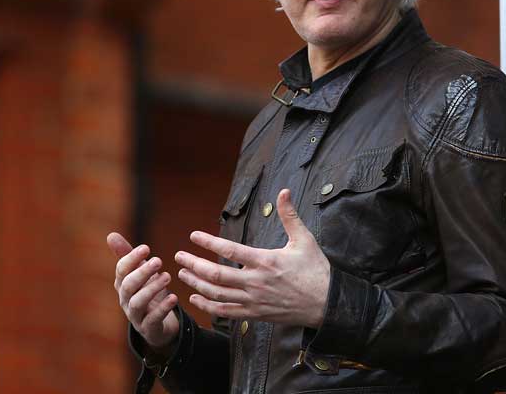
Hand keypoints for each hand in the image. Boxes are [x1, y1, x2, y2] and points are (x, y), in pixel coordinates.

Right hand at [107, 232, 179, 352]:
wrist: (156, 323)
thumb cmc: (146, 291)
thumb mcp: (139, 272)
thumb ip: (128, 255)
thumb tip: (110, 235)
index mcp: (122, 283)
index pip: (121, 270)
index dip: (132, 258)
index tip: (146, 247)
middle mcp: (125, 299)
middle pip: (128, 286)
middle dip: (142, 272)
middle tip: (159, 260)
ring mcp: (135, 315)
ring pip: (138, 302)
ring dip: (152, 288)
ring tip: (167, 276)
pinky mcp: (148, 327)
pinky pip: (153, 319)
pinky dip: (163, 308)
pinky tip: (173, 297)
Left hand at [175, 188, 330, 327]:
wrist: (326, 303)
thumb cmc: (315, 270)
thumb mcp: (304, 240)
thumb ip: (290, 216)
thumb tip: (284, 192)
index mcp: (266, 261)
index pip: (229, 251)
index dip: (208, 243)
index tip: (193, 235)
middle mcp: (255, 282)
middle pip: (216, 275)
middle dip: (193, 264)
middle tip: (178, 256)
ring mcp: (253, 301)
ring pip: (216, 294)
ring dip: (196, 284)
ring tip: (182, 274)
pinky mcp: (254, 314)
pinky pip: (225, 312)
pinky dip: (207, 306)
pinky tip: (196, 298)